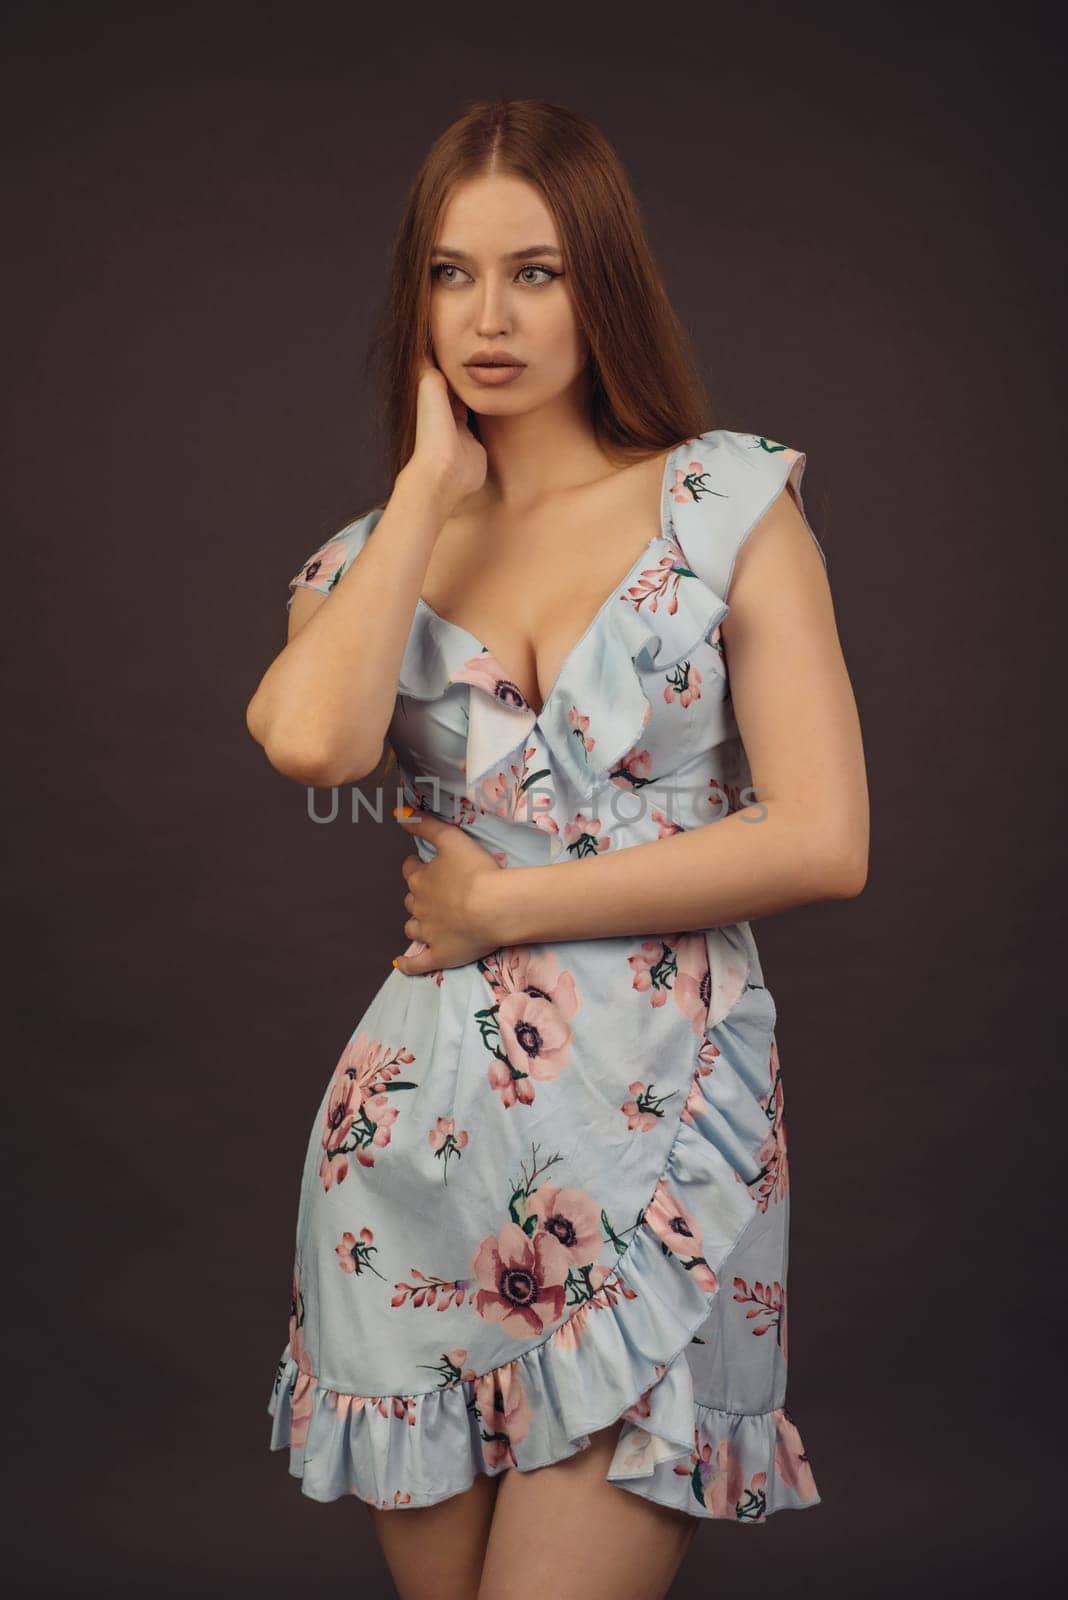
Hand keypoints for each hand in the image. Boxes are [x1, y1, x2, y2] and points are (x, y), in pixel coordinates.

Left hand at [392, 809, 504, 974]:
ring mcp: (428, 933)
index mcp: (421, 879)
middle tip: (434, 894)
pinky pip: (417, 963)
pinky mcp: (439, 955)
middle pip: (412, 900)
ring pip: (412, 928)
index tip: (421, 865)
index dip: (415, 867)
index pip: (410, 871)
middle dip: (419, 896)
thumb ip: (425, 825)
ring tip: (425, 923)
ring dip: (416, 924)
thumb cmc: (476, 871)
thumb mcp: (451, 838)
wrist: (492, 906)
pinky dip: (408, 964)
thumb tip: (398, 813)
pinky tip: (402, 964)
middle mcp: (420, 906)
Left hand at [406, 355, 486, 519]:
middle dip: (463, 372)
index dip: (447, 358)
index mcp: (431, 401)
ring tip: (487, 371)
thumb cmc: (434, 436)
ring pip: (467, 402)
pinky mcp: (473, 442)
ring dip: (475, 390)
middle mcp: (444, 413)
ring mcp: (459, 428)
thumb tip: (428, 350)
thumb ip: (431, 372)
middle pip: (454, 387)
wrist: (446, 473)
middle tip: (477, 352)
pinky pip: (479, 421)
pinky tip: (493, 400)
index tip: (457, 340)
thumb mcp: (430, 394)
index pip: (439, 373)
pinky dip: (485, 410)